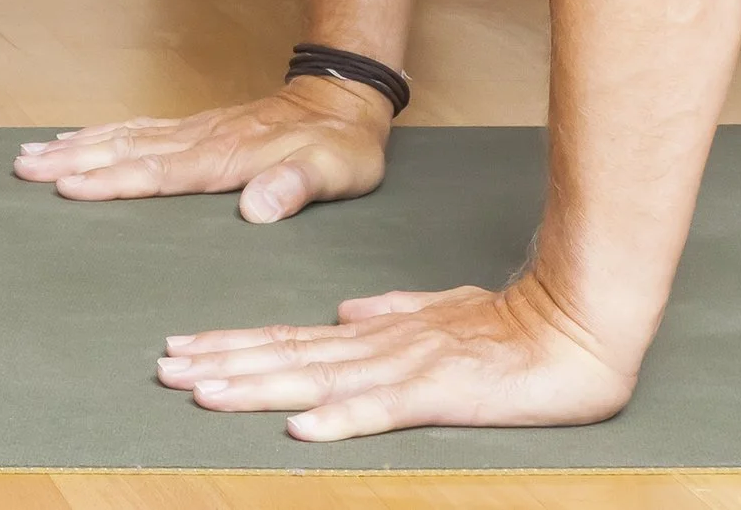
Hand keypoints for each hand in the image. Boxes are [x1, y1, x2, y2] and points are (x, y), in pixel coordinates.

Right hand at [13, 76, 390, 219]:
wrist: (343, 98)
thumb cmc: (340, 146)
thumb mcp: (334, 172)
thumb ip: (295, 188)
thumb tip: (258, 210)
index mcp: (226, 158)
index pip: (159, 172)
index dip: (113, 181)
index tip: (69, 186)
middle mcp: (200, 140)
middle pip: (125, 149)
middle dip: (72, 160)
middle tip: (22, 167)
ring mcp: (194, 131)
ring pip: (123, 136)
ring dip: (76, 146)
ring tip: (30, 154)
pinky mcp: (194, 128)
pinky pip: (137, 129)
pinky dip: (101, 134)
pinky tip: (77, 139)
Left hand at [153, 274, 636, 440]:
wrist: (576, 324)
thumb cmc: (512, 325)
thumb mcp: (439, 314)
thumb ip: (390, 312)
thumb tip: (342, 314)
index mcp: (374, 331)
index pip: (289, 339)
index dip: (233, 346)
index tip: (184, 350)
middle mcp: (377, 345)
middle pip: (286, 356)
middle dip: (222, 363)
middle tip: (165, 369)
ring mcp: (406, 367)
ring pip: (317, 379)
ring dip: (258, 387)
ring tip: (205, 393)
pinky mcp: (441, 393)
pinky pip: (383, 410)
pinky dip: (340, 419)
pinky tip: (300, 427)